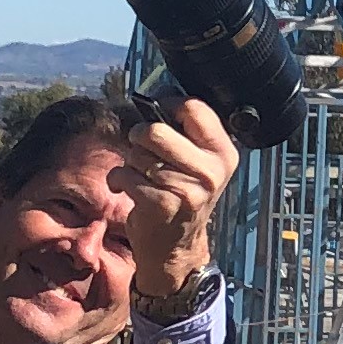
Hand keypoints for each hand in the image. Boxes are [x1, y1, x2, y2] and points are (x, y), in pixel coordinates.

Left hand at [124, 98, 239, 301]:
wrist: (176, 246)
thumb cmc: (182, 196)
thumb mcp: (198, 163)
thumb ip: (186, 133)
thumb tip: (153, 97)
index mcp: (223, 152)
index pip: (194, 108)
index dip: (168, 104)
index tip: (158, 112)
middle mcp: (211, 170)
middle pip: (157, 130)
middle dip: (139, 136)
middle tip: (142, 149)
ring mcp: (188, 189)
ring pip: (138, 153)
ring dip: (130, 162)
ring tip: (140, 175)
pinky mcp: (163, 204)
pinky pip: (125, 175)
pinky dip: (119, 180)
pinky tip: (129, 189)